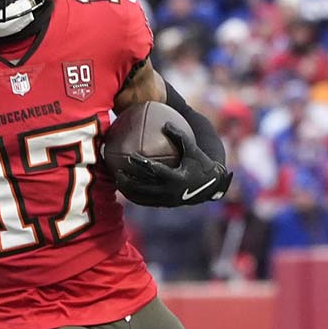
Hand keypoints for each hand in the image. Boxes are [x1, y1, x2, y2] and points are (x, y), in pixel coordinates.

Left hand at [114, 123, 230, 207]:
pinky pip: (145, 202)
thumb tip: (165, 123)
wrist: (211, 186)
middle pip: (143, 187)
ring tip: (117, 180)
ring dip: (127, 190)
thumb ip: (180, 136)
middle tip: (117, 170)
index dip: (142, 164)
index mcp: (177, 178)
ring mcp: (166, 200)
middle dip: (128, 180)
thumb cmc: (200, 164)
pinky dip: (133, 195)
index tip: (130, 156)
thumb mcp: (193, 150)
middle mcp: (170, 192)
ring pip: (141, 197)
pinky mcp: (164, 205)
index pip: (156, 171)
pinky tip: (124, 187)